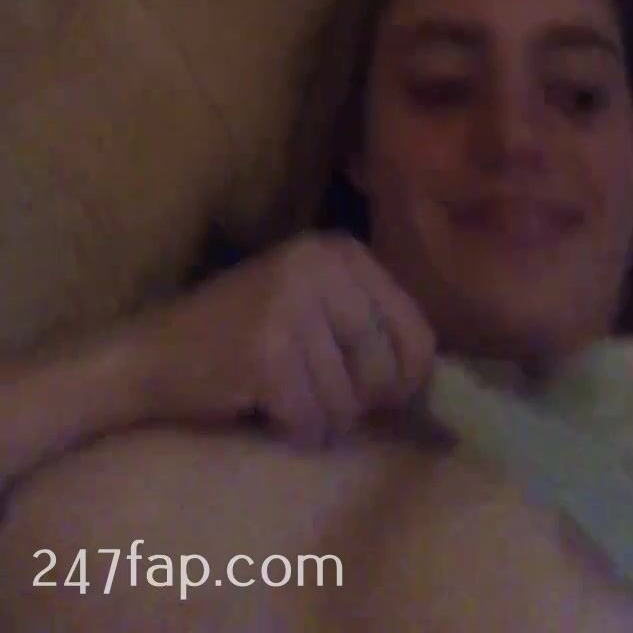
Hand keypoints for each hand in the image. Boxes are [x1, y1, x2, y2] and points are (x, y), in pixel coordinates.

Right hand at [135, 232, 435, 447]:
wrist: (151, 354)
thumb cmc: (242, 337)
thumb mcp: (314, 305)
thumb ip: (369, 323)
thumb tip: (432, 379)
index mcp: (341, 250)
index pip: (415, 328)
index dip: (408, 377)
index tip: (385, 397)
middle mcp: (320, 266)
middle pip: (384, 367)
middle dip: (360, 403)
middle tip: (320, 398)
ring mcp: (290, 305)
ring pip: (348, 401)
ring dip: (324, 421)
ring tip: (287, 399)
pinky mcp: (266, 351)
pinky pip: (312, 420)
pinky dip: (295, 431)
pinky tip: (267, 411)